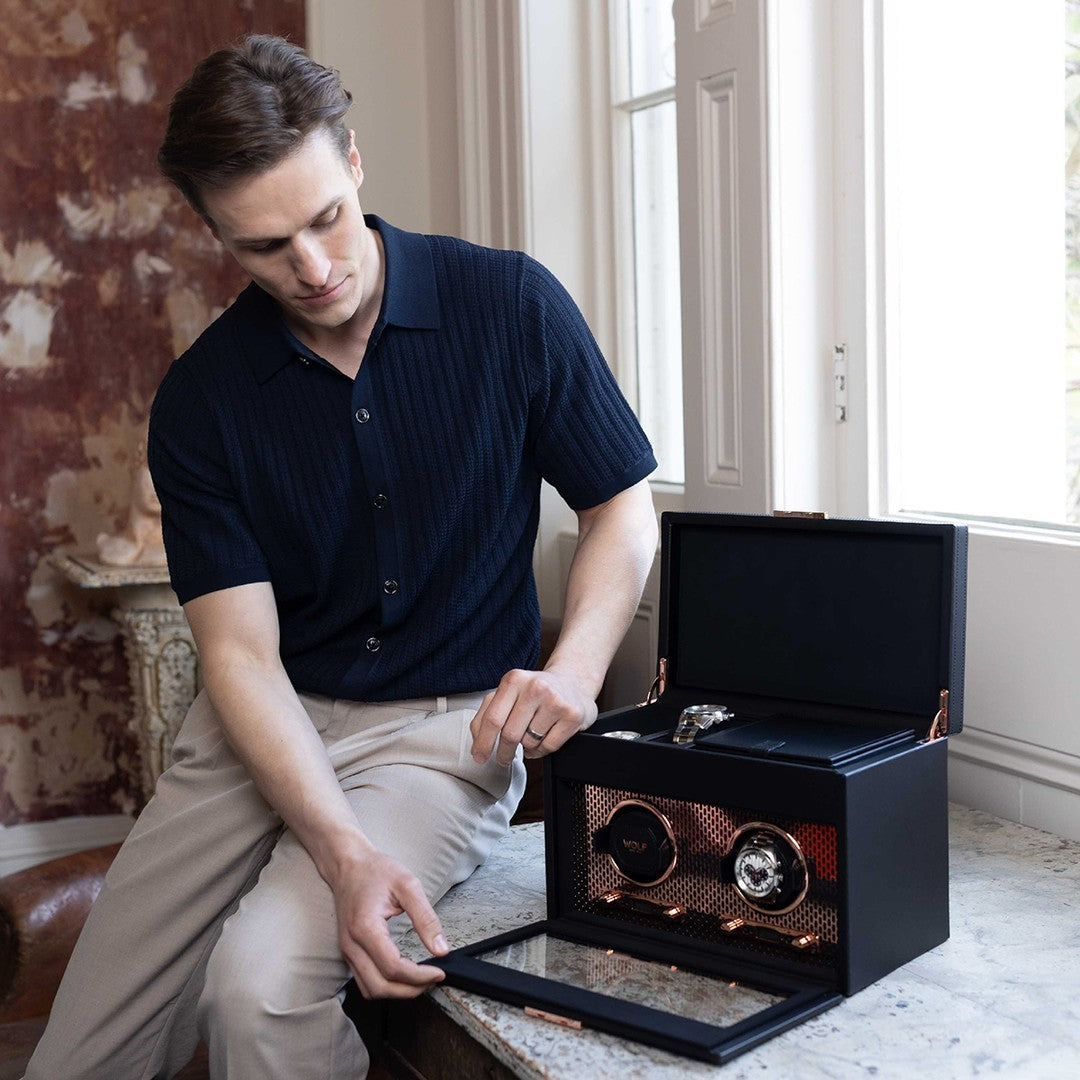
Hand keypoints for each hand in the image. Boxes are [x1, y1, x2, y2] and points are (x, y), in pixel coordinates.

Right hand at [331, 848, 449, 999]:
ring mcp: (347, 950)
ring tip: (421, 979)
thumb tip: (441, 948)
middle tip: (433, 979)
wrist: (349, 864)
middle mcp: (352, 944)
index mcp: (365, 928)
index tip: (439, 972)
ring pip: (370, 989)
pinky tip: (403, 974)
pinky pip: (365, 981)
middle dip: (410, 990)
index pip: (393, 968)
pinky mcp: (349, 952)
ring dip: (397, 992)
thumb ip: (426, 918)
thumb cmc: (376, 870)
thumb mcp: (408, 885)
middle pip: (380, 987)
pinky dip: (385, 985)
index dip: (419, 976)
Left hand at [470, 666, 597, 765]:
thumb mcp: (510, 693)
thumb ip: (488, 711)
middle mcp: (535, 687)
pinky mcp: (572, 715)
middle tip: (503, 758)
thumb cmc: (536, 691)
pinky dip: (541, 750)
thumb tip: (477, 739)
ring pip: (529, 742)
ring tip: (532, 734)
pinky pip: (549, 747)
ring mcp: (555, 701)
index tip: (479, 757)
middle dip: (504, 752)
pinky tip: (542, 739)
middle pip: (510, 734)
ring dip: (526, 747)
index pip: (493, 718)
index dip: (484, 742)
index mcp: (514, 680)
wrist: (573, 683)